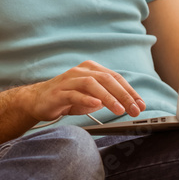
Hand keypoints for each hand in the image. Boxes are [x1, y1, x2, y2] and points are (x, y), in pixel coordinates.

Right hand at [21, 60, 146, 122]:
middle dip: (124, 95)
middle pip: (106, 79)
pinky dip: (86, 99)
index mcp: (91, 69)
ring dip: (108, 97)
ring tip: (119, 109)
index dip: (130, 91)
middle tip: (134, 109)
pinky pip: (74, 94)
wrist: (37, 100)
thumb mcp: (90, 97)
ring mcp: (68, 80)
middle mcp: (81, 71)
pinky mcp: (58, 92)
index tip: (140, 104)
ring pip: (92, 84)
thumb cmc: (67, 98)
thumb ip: (106, 97)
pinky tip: (96, 105)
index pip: (115, 78)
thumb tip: (126, 104)